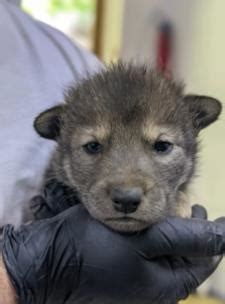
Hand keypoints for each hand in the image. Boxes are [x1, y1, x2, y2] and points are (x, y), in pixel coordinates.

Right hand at [2, 203, 224, 303]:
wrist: (49, 261)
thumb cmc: (94, 248)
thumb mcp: (145, 240)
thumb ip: (187, 238)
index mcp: (165, 287)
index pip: (205, 259)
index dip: (215, 234)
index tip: (218, 213)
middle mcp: (155, 291)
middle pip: (187, 259)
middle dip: (194, 233)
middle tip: (194, 207)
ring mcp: (138, 285)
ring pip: (168, 257)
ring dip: (175, 234)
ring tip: (174, 213)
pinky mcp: (124, 276)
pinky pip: (150, 258)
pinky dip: (156, 239)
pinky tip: (150, 224)